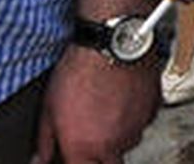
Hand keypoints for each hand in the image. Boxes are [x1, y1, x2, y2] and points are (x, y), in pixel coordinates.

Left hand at [33, 45, 157, 162]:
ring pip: (127, 143)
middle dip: (100, 158)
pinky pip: (142, 122)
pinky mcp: (152, 110)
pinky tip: (121, 98)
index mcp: (85, 149)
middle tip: (91, 139)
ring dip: (116, 135)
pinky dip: (132, 115)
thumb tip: (41, 158)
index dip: (74, 163)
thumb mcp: (49, 107)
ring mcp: (136, 128)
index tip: (71, 154)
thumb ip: (46, 141)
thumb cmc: (81, 71)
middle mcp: (114, 144)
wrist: (113, 43)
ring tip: (105, 109)